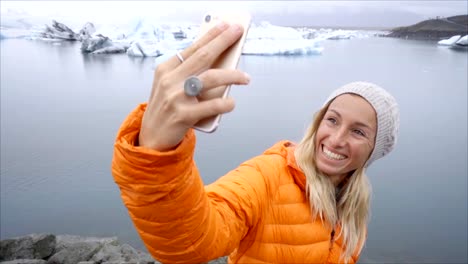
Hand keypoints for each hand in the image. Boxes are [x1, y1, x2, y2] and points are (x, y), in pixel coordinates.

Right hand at [139, 23, 250, 150]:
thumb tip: (220, 61)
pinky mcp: (183, 115)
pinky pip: (212, 105)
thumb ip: (189, 73)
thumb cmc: (166, 109)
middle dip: (223, 41)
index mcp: (166, 69)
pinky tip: (231, 103)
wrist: (151, 138)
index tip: (226, 26)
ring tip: (245, 77)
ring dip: (232, 75)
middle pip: (203, 56)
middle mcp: (170, 80)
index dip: (211, 35)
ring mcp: (176, 97)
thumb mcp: (170, 86)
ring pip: (211, 78)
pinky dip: (225, 104)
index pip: (193, 48)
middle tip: (238, 33)